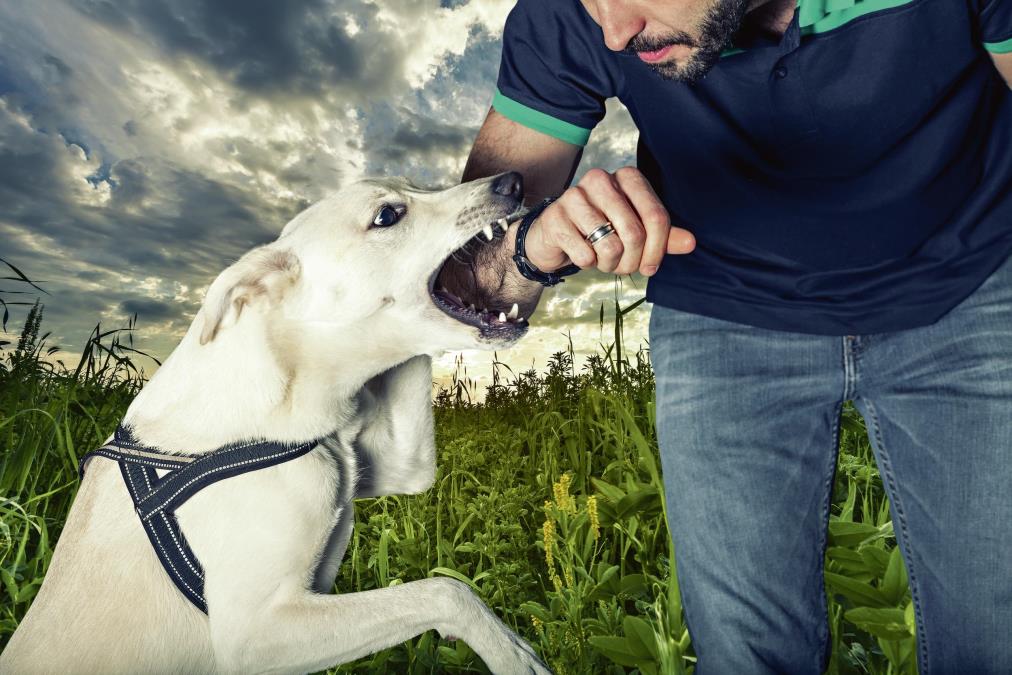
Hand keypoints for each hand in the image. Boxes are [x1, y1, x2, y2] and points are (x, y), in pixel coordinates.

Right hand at [522, 167, 694, 275]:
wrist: (555, 235)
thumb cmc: (600, 230)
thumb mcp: (636, 230)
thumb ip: (663, 235)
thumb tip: (690, 243)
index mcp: (627, 177)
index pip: (657, 217)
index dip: (658, 250)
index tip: (650, 266)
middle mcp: (601, 179)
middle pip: (635, 234)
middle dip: (632, 261)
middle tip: (623, 266)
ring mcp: (574, 196)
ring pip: (611, 246)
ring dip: (609, 264)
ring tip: (602, 259)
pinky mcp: (555, 218)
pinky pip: (585, 255)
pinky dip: (587, 263)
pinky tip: (581, 254)